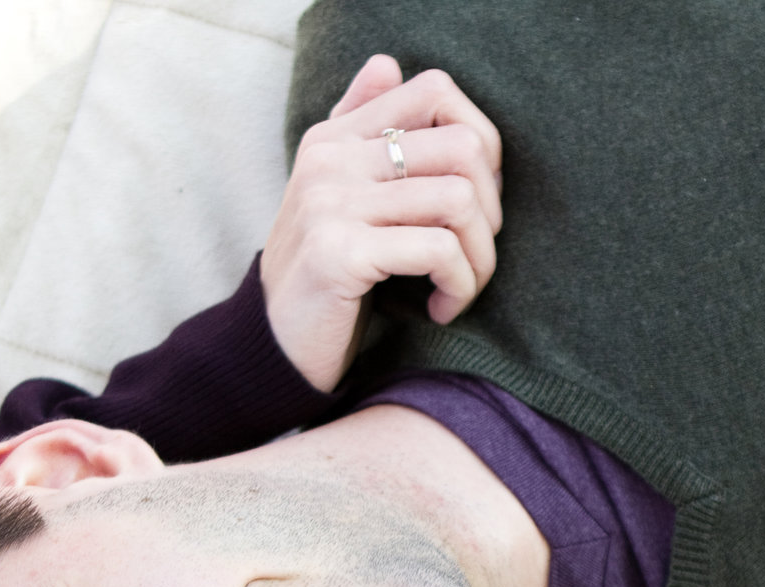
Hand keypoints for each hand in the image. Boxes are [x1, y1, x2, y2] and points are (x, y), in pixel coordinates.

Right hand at [264, 54, 505, 391]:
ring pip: (459, 199)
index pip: (435, 91)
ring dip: (480, 258)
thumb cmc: (325, 273)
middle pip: (462, 147)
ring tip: (459, 288)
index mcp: (337, 137)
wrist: (274, 344)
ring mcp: (330, 202)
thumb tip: (387, 64)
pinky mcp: (337, 252)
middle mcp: (331, 159)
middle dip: (490, 211)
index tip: (475, 200)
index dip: (482, 142)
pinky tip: (441, 310)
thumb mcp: (338, 193)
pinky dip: (459, 286)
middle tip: (473, 256)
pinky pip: (438, 250)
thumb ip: (360, 126)